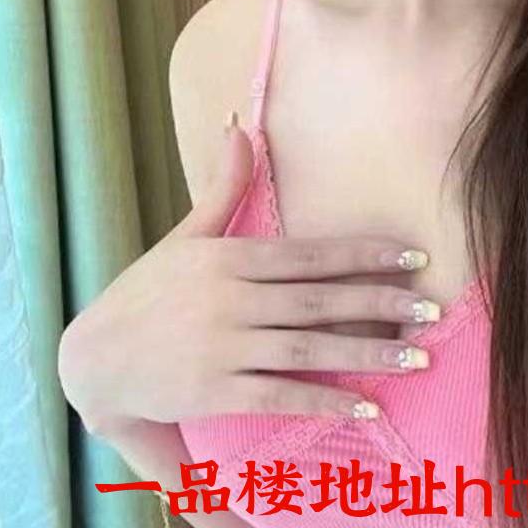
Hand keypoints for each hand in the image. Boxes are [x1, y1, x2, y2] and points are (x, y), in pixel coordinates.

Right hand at [58, 120, 434, 431]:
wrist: (96, 359)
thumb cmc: (149, 291)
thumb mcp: (186, 235)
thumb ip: (224, 186)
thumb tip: (238, 124)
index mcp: (231, 258)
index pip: (312, 255)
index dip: (365, 255)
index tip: (414, 258)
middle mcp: (232, 300)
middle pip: (319, 301)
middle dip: (380, 303)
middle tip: (431, 308)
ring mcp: (225, 348)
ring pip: (308, 349)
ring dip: (366, 354)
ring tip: (417, 360)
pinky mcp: (216, 391)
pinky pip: (280, 395)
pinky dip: (324, 398)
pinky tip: (366, 403)